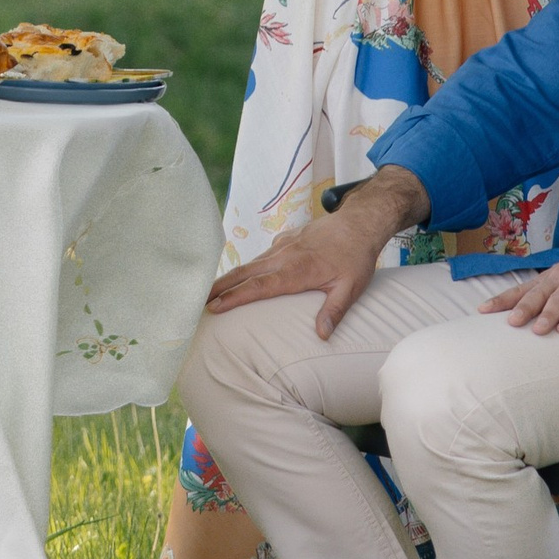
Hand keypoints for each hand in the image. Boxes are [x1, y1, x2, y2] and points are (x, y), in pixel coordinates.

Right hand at [204, 175, 417, 338]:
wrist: (359, 222)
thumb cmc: (355, 257)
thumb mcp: (351, 287)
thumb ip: (334, 311)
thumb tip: (321, 336)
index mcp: (297, 270)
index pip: (260, 286)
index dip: (236, 297)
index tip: (215, 307)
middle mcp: (284, 256)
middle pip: (246, 272)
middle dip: (221, 287)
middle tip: (199, 301)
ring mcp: (283, 245)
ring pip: (252, 263)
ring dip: (231, 277)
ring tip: (213, 292)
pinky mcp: (286, 239)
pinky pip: (263, 256)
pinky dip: (249, 267)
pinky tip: (243, 276)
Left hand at [478, 239, 558, 335]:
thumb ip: (545, 296)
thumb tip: (523, 317)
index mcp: (546, 279)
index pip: (520, 290)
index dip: (502, 300)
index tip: (482, 310)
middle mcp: (557, 278)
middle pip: (536, 294)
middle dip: (523, 308)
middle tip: (511, 322)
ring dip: (548, 314)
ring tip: (537, 329)